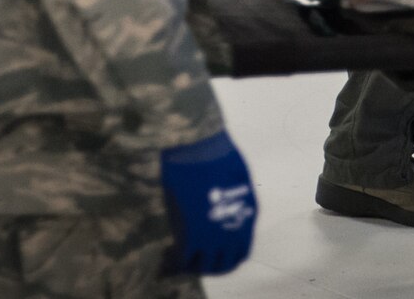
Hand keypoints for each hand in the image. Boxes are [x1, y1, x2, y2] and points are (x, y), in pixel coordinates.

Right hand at [159, 130, 256, 275]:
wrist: (200, 146)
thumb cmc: (216, 152)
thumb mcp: (235, 178)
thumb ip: (231, 199)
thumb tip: (220, 206)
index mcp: (249, 215)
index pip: (240, 252)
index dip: (224, 256)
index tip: (209, 253)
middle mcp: (236, 231)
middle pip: (224, 265)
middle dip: (207, 266)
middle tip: (190, 260)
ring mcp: (216, 235)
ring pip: (204, 267)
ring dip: (190, 266)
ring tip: (173, 257)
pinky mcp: (194, 235)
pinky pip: (183, 260)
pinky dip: (174, 262)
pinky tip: (165, 253)